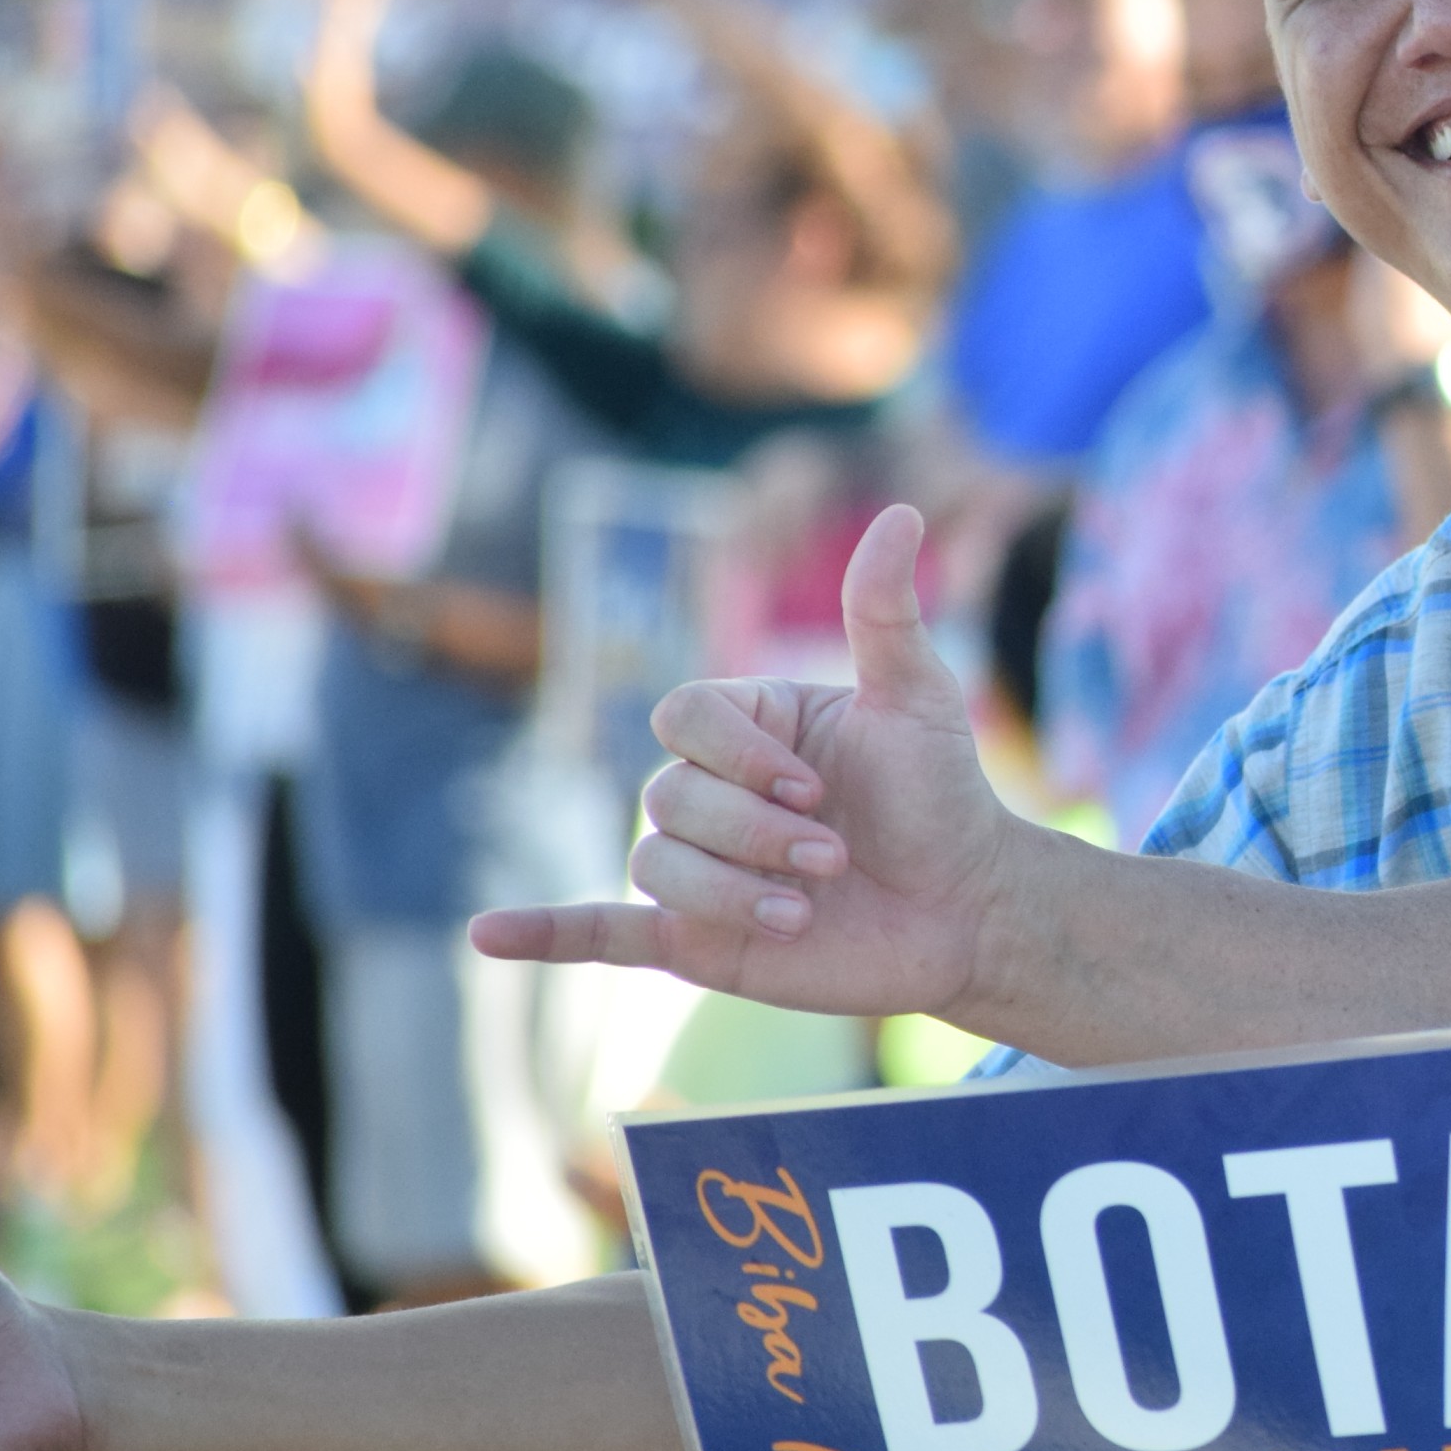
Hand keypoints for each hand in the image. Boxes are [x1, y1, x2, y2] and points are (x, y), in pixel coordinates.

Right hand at [472, 503, 1024, 1021]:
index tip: (816, 787)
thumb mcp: (916, 699)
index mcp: (745, 725)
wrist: (965, 910)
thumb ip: (885, 613)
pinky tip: (485, 935)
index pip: (684, 716)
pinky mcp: (692, 938)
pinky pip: (599, 930)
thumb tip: (902, 513)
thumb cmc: (941, 796)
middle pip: (671, 796)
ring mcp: (696, 865)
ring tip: (804, 911)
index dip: (738, 754)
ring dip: (730, 890)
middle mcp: (708, 790)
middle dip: (753, 832)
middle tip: (832, 858)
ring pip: (655, 863)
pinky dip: (542, 932)